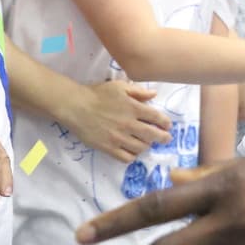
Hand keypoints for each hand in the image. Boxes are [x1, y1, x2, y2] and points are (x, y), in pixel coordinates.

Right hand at [56, 81, 171, 163]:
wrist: (76, 107)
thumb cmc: (98, 94)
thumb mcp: (119, 86)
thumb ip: (138, 91)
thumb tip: (154, 94)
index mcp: (133, 107)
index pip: (157, 118)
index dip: (165, 123)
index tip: (168, 125)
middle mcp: (129, 124)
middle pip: (153, 135)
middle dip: (163, 138)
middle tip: (166, 138)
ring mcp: (119, 138)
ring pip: (141, 147)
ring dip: (147, 146)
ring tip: (146, 143)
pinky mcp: (109, 148)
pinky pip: (126, 158)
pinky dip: (133, 156)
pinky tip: (132, 151)